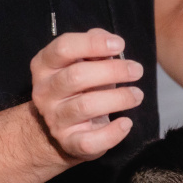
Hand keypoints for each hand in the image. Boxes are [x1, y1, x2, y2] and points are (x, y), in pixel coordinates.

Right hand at [30, 28, 144, 160]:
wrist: (64, 129)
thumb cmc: (80, 89)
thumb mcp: (83, 63)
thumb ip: (93, 48)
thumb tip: (108, 39)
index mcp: (44, 66)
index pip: (64, 48)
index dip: (93, 44)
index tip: (120, 44)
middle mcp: (45, 92)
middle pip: (77, 76)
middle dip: (112, 71)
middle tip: (137, 70)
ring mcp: (55, 119)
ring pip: (86, 106)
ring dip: (118, 98)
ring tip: (137, 94)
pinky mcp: (69, 142)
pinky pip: (90, 141)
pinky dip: (112, 133)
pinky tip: (126, 123)